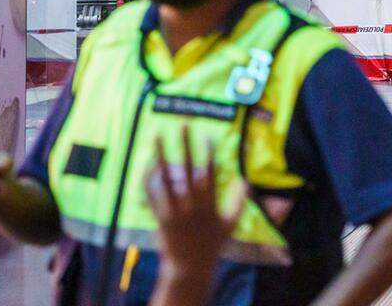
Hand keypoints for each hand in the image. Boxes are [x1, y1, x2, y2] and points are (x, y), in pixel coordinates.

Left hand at [145, 127, 245, 276]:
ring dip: (160, 155)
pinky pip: (151, 194)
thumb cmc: (212, 245)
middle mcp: (190, 205)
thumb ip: (238, 202)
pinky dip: (148, 179)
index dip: (208, 152)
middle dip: (185, 144)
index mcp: (209, 204)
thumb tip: (245, 181)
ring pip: (165, 178)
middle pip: (187, 168)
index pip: (208, 172)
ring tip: (157, 135)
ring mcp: (173, 211)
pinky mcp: (159, 218)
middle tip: (181, 123)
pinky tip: (146, 163)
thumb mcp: (230, 225)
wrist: (190, 268)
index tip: (207, 133)